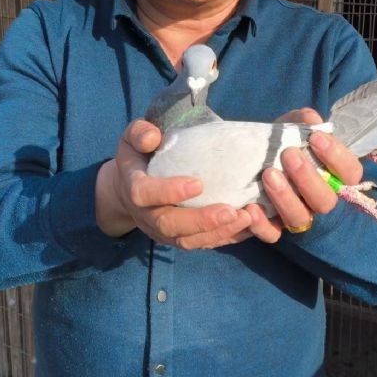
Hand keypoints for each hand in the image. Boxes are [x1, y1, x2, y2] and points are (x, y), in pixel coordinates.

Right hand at [95, 119, 253, 249]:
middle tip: (230, 211)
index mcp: (134, 187)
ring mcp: (162, 231)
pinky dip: (225, 238)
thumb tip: (152, 138)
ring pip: (187, 240)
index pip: (144, 194)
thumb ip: (140, 133)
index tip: (198, 184)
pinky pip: (200, 244)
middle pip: (169, 225)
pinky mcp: (178, 238)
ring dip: (217, 232)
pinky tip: (247, 227)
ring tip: (245, 219)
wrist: (129, 188)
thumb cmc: (138, 156)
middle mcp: (146, 214)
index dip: (169, 191)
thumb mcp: (132, 138)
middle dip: (201, 220)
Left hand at [258, 108, 363, 236]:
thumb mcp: (292, 129)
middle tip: (288, 154)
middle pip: (326, 200)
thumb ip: (302, 122)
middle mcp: (321, 201)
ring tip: (269, 175)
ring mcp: (300, 217)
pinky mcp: (275, 229)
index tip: (315, 138)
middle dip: (307, 177)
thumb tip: (311, 120)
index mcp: (336, 177)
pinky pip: (272, 234)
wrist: (255, 162)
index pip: (350, 173)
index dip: (336, 157)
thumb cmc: (283, 146)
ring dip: (285, 197)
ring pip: (299, 217)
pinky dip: (262, 224)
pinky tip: (251, 208)